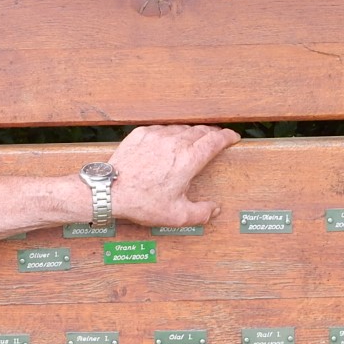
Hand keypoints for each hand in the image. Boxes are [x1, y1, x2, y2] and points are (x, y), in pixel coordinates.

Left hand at [106, 125, 239, 227]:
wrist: (110, 191)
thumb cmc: (143, 202)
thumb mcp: (176, 215)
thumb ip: (201, 213)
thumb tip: (214, 209)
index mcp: (188, 160)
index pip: (215, 140)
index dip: (227, 136)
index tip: (233, 137)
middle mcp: (175, 142)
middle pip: (200, 131)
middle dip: (211, 134)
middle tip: (215, 140)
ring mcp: (156, 136)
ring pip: (181, 128)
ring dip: (190, 134)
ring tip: (192, 143)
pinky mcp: (141, 134)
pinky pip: (162, 129)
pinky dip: (170, 134)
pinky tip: (168, 143)